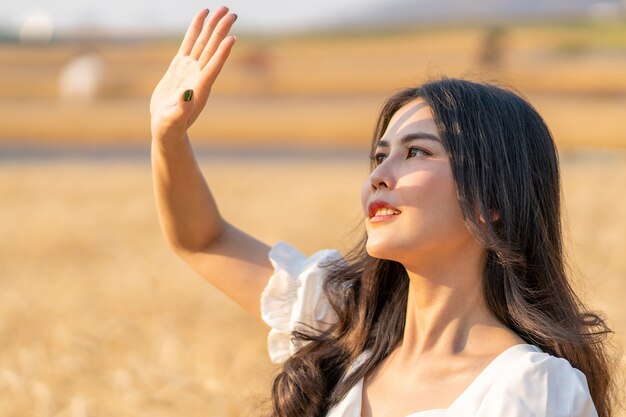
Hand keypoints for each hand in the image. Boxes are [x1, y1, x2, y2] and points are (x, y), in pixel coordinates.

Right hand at [150, 7, 236, 139]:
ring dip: (213, 26)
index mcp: (199, 88)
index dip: (222, 53)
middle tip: (232, 13)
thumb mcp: (173, 120)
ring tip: (223, 9)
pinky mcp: (180, 66)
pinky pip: (190, 43)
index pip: (213, 67)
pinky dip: (196, 29)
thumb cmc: (170, 127)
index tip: (232, 38)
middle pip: (212, 49)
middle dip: (221, 31)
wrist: (167, 127)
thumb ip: (181, 109)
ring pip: (204, 43)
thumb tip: (187, 96)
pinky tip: (202, 16)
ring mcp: (191, 69)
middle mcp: (198, 76)